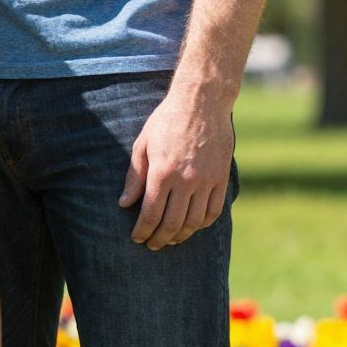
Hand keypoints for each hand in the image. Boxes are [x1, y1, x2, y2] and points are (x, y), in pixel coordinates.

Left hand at [119, 83, 234, 248]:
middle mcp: (185, 180)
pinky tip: (193, 226)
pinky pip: (214, 210)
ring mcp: (206, 180)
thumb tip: (125, 204)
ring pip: (194, 222)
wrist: (202, 101)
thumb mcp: (142, 144)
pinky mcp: (222, 178)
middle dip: (160, 238)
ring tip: (171, 239)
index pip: (151, 214)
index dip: (142, 231)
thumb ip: (134, 177)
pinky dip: (203, 223)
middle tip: (152, 245)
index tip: (137, 238)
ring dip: (181, 235)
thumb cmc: (166, 120)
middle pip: (172, 223)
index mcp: (162, 172)